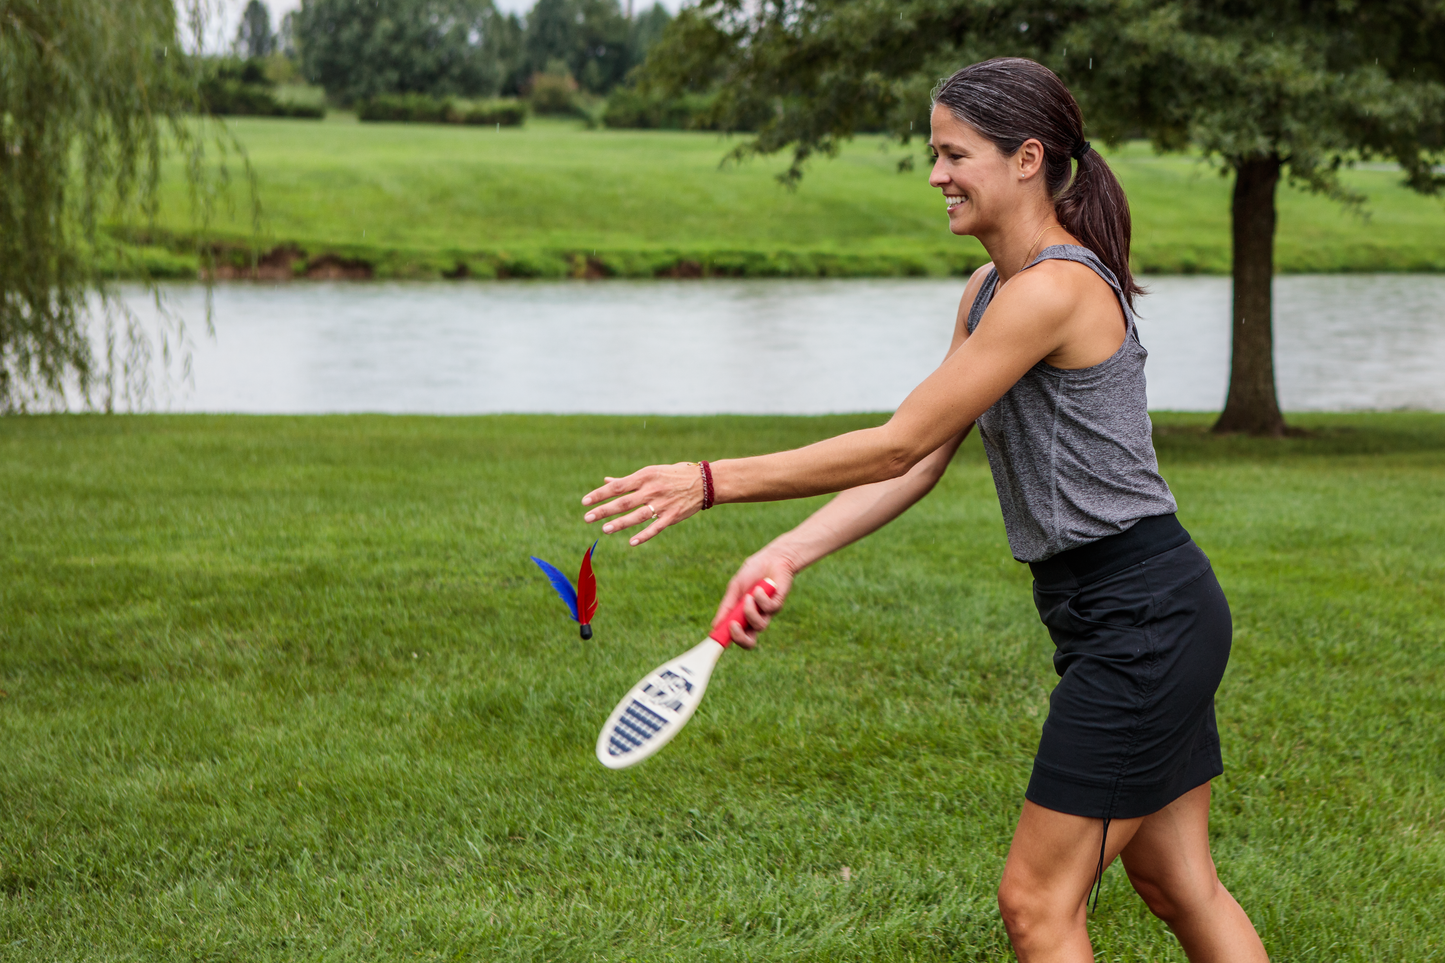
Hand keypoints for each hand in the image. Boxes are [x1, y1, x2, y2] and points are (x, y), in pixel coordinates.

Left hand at [582, 462, 705, 546]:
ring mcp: (662, 504)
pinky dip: (644, 535)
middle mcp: (651, 490)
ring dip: (620, 523)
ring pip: (637, 516)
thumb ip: (628, 481)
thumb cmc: (673, 475)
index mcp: (644, 477)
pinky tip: (632, 542)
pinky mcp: (672, 516)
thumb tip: (607, 482)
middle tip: (587, 518)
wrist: (704, 482)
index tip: (585, 502)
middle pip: (623, 502)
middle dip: (604, 510)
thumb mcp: (650, 473)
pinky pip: (656, 527)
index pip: (617, 487)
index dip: (599, 494)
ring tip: (604, 529)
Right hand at [713, 547, 797, 648]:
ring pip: (759, 626)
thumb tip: (715, 626)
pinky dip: (761, 598)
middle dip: (740, 637)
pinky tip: (760, 587)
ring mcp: (767, 614)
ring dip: (750, 611)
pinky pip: (769, 609)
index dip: (727, 640)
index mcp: (742, 617)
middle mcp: (755, 619)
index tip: (717, 636)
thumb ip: (726, 607)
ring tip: (749, 596)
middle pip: (749, 642)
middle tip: (733, 625)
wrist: (771, 559)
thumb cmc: (751, 573)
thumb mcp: (734, 589)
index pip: (735, 637)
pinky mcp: (778, 605)